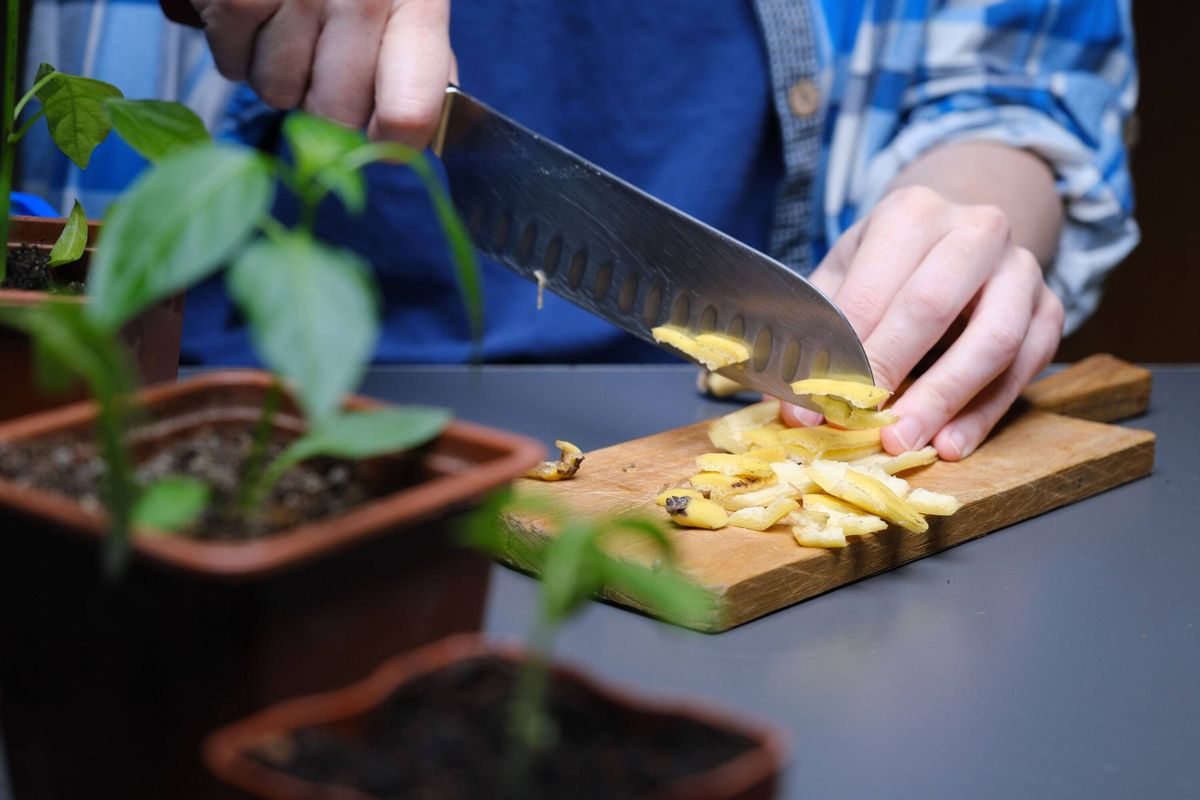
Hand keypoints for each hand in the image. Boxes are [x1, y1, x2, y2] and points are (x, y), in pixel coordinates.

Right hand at [192, 0, 454, 146]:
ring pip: (281, 95)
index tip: (383, 140)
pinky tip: (256, 17)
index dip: (392, 141)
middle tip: (323, 62)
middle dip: (326, 104)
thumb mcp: (402, 2)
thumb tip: (420, 135)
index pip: (410, 108)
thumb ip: (421, 67)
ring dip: (279, 78)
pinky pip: (236, 68)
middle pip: (338, 114)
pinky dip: (238, 54)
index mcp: (414, 2)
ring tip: (287, 29)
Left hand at [782, 185, 1064, 460]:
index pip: (871, 292)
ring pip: (992, 340)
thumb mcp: (846, 274)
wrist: (960, 236)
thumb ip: (822, 329)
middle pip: (933, 306)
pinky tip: (950, 443)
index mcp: (911, 213)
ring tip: (904, 441)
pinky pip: (1024, 368)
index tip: (812, 407)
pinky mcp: (1050, 309)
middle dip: (892, 372)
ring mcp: (1021, 269)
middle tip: (862, 424)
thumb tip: (797, 405)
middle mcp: (976, 231)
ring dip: (944, 399)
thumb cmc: (889, 265)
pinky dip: (984, 414)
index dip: (839, 355)